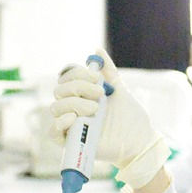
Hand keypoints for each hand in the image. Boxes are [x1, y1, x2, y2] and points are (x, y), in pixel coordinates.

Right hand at [50, 49, 168, 188]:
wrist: (139, 140)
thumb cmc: (130, 116)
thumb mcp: (120, 89)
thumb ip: (108, 70)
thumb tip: (97, 50)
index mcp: (82, 93)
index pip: (66, 77)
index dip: (77, 73)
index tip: (96, 77)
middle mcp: (74, 107)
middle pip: (59, 90)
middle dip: (78, 88)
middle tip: (100, 94)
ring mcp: (71, 124)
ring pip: (55, 108)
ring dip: (74, 104)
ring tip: (94, 110)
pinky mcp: (70, 142)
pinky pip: (53, 132)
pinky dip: (60, 123)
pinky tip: (74, 118)